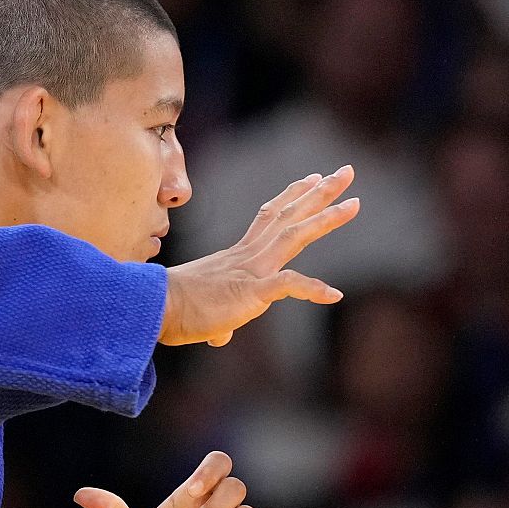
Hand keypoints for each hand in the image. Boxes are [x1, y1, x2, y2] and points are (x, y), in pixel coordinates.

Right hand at [161, 167, 359, 345]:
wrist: (154, 309)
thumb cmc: (173, 310)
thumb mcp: (206, 312)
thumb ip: (220, 321)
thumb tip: (220, 336)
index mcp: (239, 255)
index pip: (270, 216)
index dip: (293, 196)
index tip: (313, 178)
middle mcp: (248, 255)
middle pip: (289, 214)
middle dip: (320, 192)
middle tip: (346, 171)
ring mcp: (251, 271)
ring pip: (294, 235)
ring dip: (325, 218)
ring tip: (354, 203)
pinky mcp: (250, 292)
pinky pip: (288, 286)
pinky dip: (312, 289)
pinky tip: (333, 294)